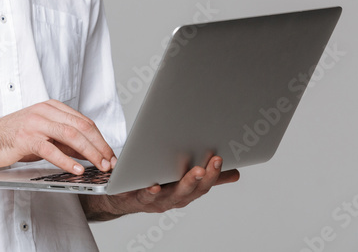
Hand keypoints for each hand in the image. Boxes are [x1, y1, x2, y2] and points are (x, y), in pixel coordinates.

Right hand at [0, 99, 116, 174]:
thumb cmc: (12, 138)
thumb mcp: (42, 136)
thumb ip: (64, 140)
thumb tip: (90, 151)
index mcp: (51, 107)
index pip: (83, 121)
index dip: (100, 139)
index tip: (111, 155)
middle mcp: (44, 111)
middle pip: (81, 127)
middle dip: (99, 146)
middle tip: (110, 162)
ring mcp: (34, 122)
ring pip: (70, 135)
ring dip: (89, 152)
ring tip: (99, 166)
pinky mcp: (25, 137)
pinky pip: (51, 149)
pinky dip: (66, 160)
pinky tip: (76, 169)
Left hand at [109, 155, 239, 214]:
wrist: (121, 197)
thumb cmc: (154, 183)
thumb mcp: (182, 179)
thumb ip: (206, 176)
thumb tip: (235, 173)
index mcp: (184, 192)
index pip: (203, 184)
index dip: (213, 173)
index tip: (220, 157)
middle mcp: (172, 198)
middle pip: (190, 190)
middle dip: (201, 178)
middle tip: (209, 163)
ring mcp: (155, 200)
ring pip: (171, 195)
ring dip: (183, 184)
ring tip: (192, 171)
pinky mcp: (136, 197)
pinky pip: (143, 196)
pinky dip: (149, 192)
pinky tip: (153, 185)